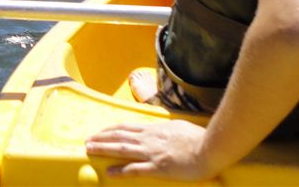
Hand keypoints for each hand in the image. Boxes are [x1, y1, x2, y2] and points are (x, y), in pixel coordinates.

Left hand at [85, 120, 219, 180]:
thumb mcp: (180, 127)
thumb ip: (169, 129)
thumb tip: (166, 130)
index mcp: (155, 129)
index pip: (127, 127)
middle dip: (102, 138)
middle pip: (119, 136)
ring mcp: (152, 153)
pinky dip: (120, 170)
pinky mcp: (158, 168)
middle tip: (88, 140)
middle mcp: (149, 139)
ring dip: (104, 149)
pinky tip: (109, 172)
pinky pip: (135, 169)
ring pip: (122, 149)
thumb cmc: (200, 138)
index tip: (102, 131)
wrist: (210, 147)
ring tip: (90, 149)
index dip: (112, 129)